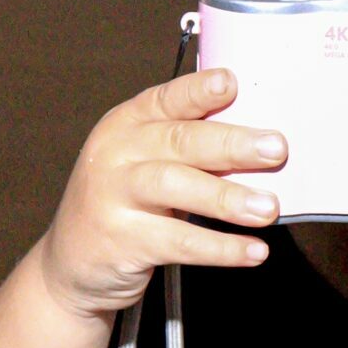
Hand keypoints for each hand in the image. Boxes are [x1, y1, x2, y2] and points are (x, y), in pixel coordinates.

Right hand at [38, 69, 287, 318]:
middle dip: (232, 144)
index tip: (232, 83)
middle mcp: (116, 154)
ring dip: (227, 197)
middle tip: (277, 149)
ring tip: (269, 208)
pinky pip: (179, 242)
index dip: (198, 91)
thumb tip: (261, 141)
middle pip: (178, 141)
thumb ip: (189, 146)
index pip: (166, 100)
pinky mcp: (121, 241)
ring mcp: (113, 197)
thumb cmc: (125, 202)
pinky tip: (254, 251)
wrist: (71, 263)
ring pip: (176, 188)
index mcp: (126, 124)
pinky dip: (221, 247)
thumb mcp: (144, 162)